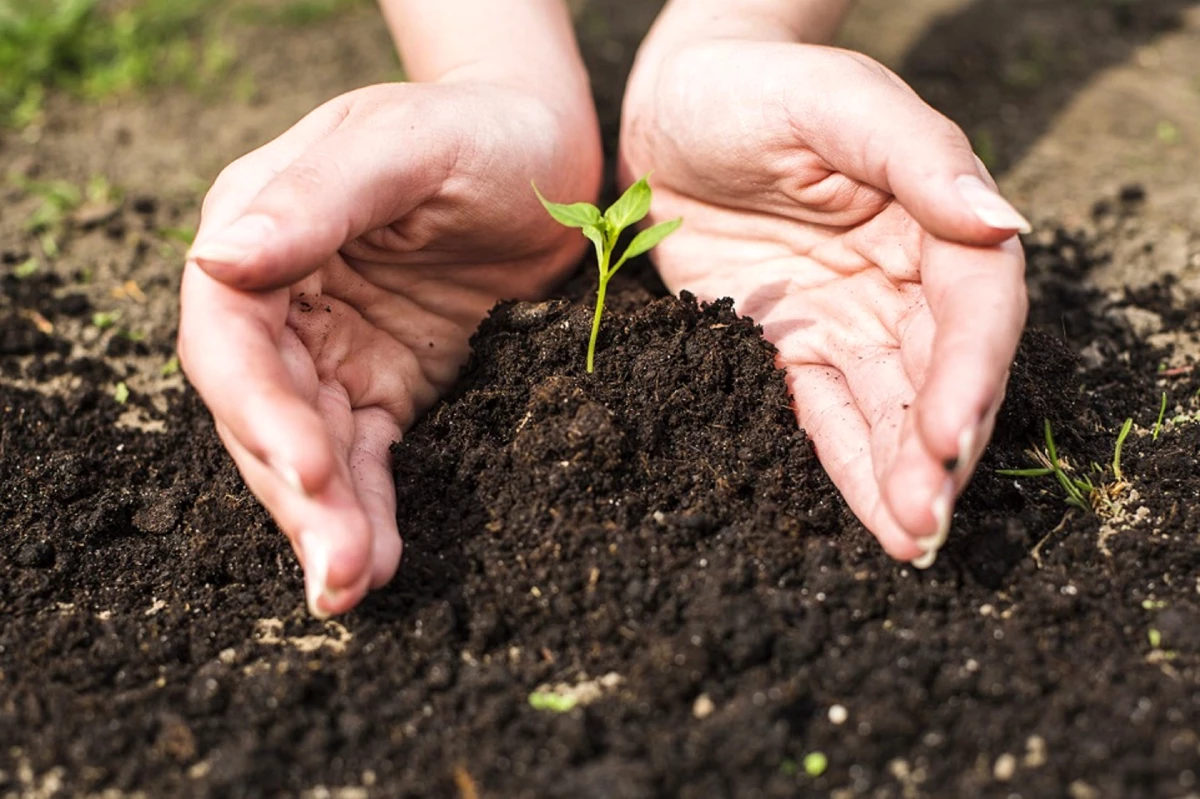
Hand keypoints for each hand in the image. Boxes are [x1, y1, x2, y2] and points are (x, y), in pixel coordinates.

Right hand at [179, 82, 600, 615]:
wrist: (551, 157)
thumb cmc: (478, 131)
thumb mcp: (406, 144)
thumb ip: (319, 200)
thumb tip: (218, 260)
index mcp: (261, 230)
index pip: (230, 337)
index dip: (260, 408)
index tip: (310, 466)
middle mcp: (281, 300)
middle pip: (263, 412)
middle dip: (296, 493)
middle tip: (337, 569)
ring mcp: (331, 350)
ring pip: (311, 450)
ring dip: (326, 521)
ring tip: (352, 586)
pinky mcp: (384, 386)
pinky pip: (366, 459)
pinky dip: (369, 510)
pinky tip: (379, 560)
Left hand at [620, 40, 1027, 564]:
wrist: (673, 110)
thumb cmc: (757, 87)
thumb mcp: (836, 101)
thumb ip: (918, 156)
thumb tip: (1001, 223)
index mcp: (932, 219)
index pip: (973, 307)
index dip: (969, 372)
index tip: (952, 433)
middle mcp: (902, 281)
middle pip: (940, 374)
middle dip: (940, 448)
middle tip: (931, 515)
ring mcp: (848, 320)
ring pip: (889, 411)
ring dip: (905, 477)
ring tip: (914, 539)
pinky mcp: (792, 348)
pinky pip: (827, 416)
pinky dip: (853, 469)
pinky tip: (882, 522)